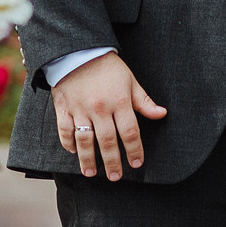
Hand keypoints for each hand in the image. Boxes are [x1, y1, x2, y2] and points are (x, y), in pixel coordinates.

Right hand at [52, 52, 167, 180]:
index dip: (134, 150)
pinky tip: (73, 152)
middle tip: (115, 176)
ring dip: (88, 159)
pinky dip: (68, 144)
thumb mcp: (130, 80)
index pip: (130, 132)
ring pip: (84, 141)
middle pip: (108, 141)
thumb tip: (161, 114)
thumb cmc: (107, 66)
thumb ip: (144, 101)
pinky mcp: (64, 108)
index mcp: (119, 101)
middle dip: (112, 162)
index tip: (136, 163)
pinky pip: (65, 131)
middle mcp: (100, 108)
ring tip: (91, 173)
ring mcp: (80, 109)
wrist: (78, 49)